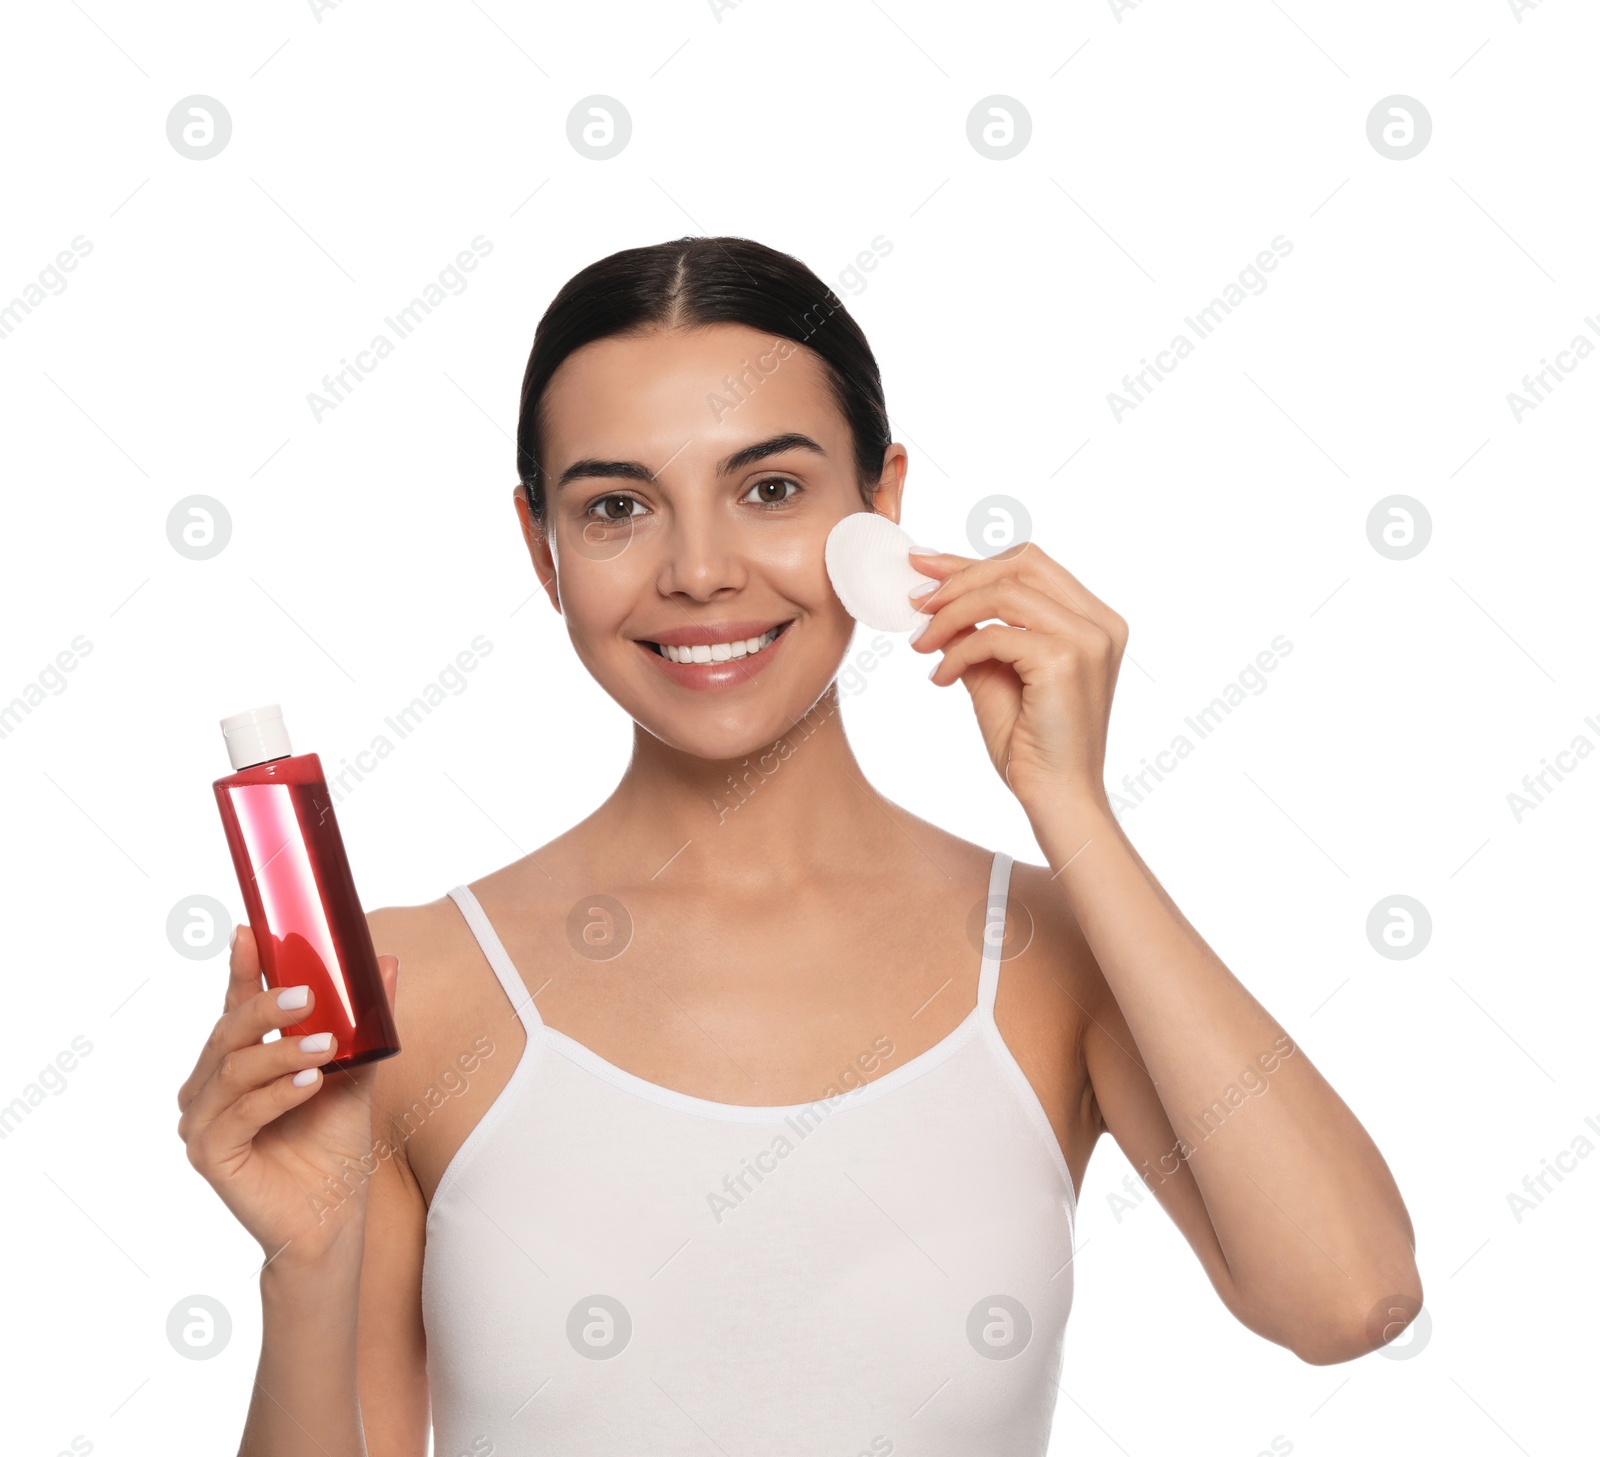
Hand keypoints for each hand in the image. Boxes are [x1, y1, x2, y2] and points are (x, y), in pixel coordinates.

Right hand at [176, 924, 400, 1271]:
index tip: (249, 932)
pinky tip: (308, 1085)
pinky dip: (275, 1096)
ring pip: (232, 1070)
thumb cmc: (334, 1145)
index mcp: (238, 1061)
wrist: (332, 1216)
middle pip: (229, 1032)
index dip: (240, 969)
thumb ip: (364, 1022)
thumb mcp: (355, 1072)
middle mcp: (209, 1087)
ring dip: (280, 1054)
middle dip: (265, 1007)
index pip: (235, 1006)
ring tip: (325, 1048)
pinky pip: (237, 1116)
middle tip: (307, 994)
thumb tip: (387, 963)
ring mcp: (202, 1122)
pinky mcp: (209, 1156)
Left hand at [908, 541, 1127, 828]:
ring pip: (1003, 593)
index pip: (1029, 566)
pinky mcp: (1065, 659)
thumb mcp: (998, 675)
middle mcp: (1100, 622)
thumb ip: (978, 634)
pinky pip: (993, 636)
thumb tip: (936, 600)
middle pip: (1020, 564)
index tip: (923, 566)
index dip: (971, 561)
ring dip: (950, 615)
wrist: (1057, 799)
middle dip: (958, 575)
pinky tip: (942, 679)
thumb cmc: (1032, 746)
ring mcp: (1088, 638)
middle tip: (915, 601)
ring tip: (922, 644)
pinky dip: (958, 652)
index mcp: (1094, 620)